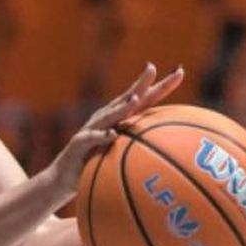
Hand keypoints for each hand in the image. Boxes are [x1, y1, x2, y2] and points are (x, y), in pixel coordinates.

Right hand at [42, 63, 184, 199]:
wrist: (65, 177)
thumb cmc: (97, 165)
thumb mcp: (123, 156)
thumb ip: (142, 149)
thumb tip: (175, 153)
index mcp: (121, 120)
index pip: (145, 100)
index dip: (161, 86)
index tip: (180, 72)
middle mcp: (107, 119)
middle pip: (128, 98)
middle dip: (140, 83)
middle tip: (152, 69)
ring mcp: (92, 129)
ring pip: (109, 115)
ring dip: (122, 108)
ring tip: (135, 99)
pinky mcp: (79, 143)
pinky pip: (91, 139)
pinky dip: (101, 137)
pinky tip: (112, 135)